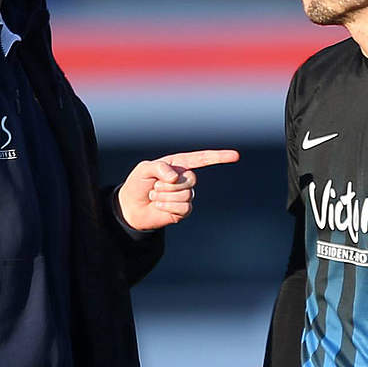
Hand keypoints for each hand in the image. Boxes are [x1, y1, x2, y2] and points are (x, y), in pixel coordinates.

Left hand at [117, 149, 238, 231]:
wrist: (131, 207)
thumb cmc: (137, 184)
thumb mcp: (143, 169)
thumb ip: (158, 167)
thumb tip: (175, 177)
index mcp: (178, 164)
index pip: (202, 159)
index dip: (219, 157)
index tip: (236, 156)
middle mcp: (185, 179)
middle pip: (192, 179)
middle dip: (169, 185)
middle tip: (155, 187)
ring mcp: (186, 195)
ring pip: (186, 195)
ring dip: (165, 197)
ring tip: (154, 197)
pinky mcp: (183, 210)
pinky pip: (184, 208)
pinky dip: (168, 206)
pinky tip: (159, 206)